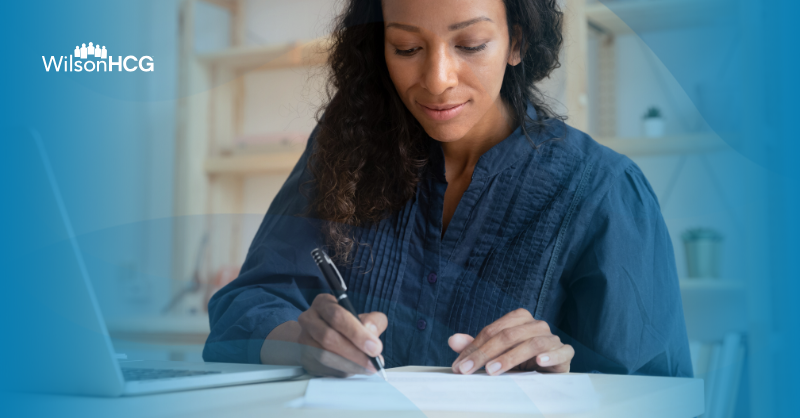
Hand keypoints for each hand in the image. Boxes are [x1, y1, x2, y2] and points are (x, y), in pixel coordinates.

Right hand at [263, 294, 386, 377]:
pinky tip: (354, 370)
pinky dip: (340, 371)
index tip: (375, 347)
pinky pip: (321, 368)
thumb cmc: (346, 325)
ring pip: (323, 355)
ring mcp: (303, 339)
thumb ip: (373, 321)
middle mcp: (309, 319)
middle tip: (373, 361)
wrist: (322, 335)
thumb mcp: (363, 317)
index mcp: (323, 303)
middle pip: (328, 337)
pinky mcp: (304, 357)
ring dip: (348, 364)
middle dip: (354, 352)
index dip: (357, 333)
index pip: (337, 316)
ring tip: (366, 368)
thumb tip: (371, 331)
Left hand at [449, 308, 572, 375]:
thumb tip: (453, 340)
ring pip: (532, 343)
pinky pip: (562, 351)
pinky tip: (539, 362)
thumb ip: (476, 346)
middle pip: (509, 335)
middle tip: (470, 370)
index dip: (474, 347)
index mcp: (519, 319)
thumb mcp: (496, 354)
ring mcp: (552, 338)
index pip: (493, 330)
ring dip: (510, 357)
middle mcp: (536, 325)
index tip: (460, 366)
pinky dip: (551, 356)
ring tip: (493, 371)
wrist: (548, 372)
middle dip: (486, 353)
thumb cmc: (519, 360)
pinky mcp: (566, 353)